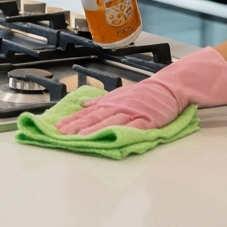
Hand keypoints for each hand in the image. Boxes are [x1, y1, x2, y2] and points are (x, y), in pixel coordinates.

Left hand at [55, 47, 226, 132]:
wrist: (170, 88)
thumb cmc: (145, 94)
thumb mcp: (120, 94)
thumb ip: (101, 101)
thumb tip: (83, 103)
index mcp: (112, 102)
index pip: (87, 112)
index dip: (71, 120)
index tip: (56, 127)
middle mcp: (118, 107)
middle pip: (93, 118)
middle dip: (76, 127)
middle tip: (60, 134)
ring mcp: (132, 113)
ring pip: (108, 122)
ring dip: (92, 130)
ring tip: (77, 137)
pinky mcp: (146, 120)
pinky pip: (131, 128)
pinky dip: (120, 133)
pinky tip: (110, 137)